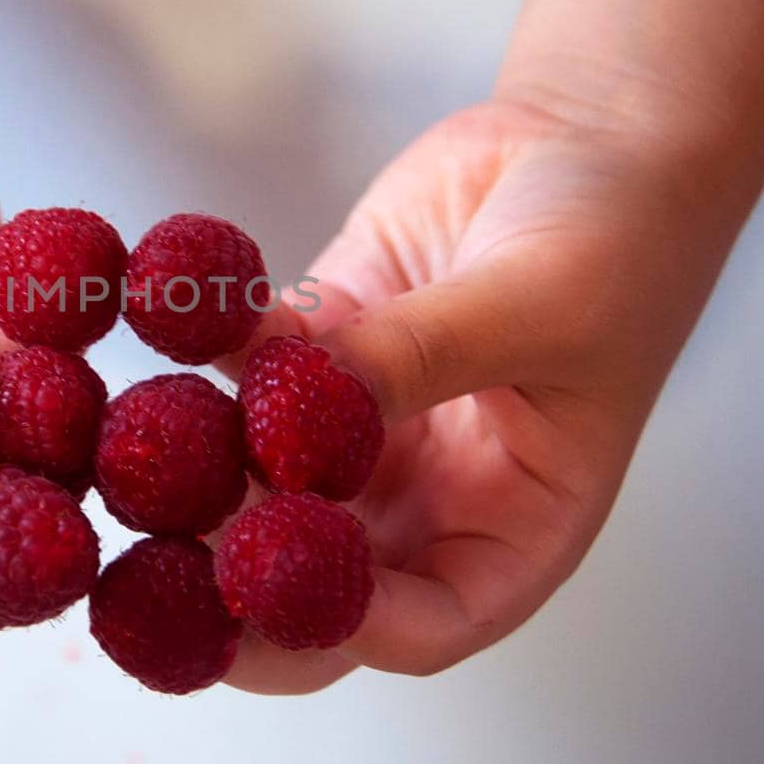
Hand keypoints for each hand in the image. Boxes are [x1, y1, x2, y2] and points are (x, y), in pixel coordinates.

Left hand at [220, 98, 740, 692]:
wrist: (587, 132)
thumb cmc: (618, 239)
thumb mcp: (543, 307)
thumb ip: (423, 358)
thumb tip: (301, 411)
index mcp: (516, 526)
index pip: (429, 622)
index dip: (351, 630)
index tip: (276, 596)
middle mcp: (431, 494)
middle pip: (324, 575)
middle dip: (243, 581)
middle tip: (162, 569)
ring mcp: (366, 426)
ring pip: (269, 481)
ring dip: (205, 474)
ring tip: (145, 451)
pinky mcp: (321, 346)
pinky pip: (251, 368)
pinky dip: (209, 357)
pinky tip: (174, 326)